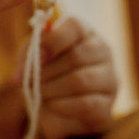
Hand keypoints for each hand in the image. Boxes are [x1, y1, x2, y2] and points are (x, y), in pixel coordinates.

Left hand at [32, 16, 117, 138]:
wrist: (55, 111)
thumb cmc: (45, 76)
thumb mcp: (33, 59)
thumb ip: (30, 54)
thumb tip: (31, 61)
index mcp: (85, 33)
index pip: (75, 27)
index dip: (53, 40)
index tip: (36, 56)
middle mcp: (103, 51)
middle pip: (77, 56)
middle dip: (47, 71)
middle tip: (29, 81)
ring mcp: (109, 79)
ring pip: (82, 80)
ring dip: (52, 88)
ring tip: (39, 93)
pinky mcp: (107, 105)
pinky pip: (86, 104)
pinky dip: (62, 105)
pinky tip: (51, 105)